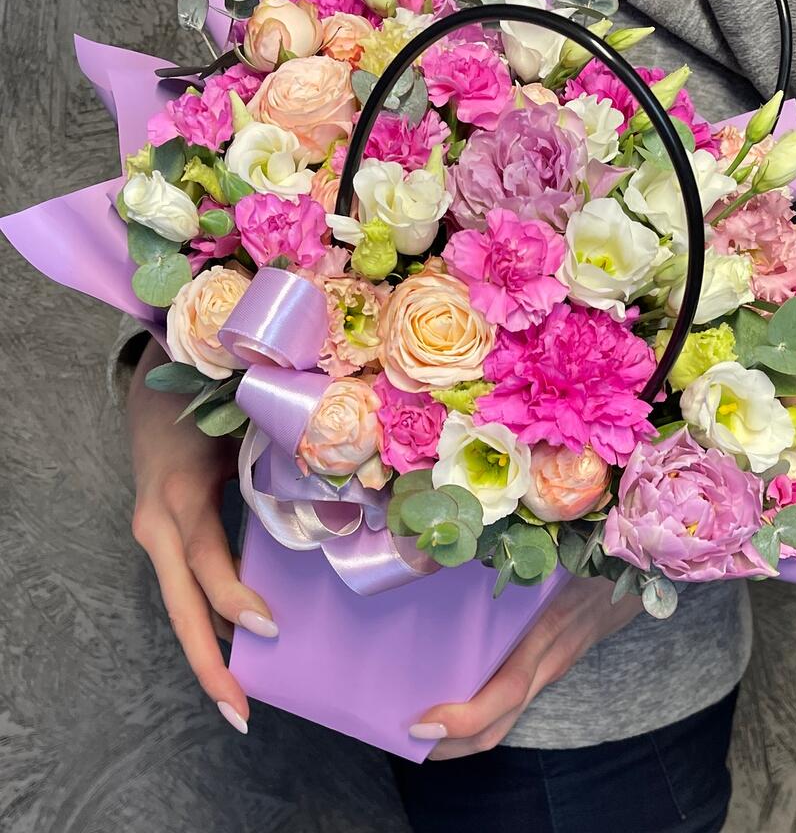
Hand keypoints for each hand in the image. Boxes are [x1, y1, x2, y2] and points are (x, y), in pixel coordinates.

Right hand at [127, 338, 275, 733]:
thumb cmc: (205, 401)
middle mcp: (158, 527)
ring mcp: (155, 535)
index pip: (205, 564)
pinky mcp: (164, 536)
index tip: (272, 628)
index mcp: (180, 501)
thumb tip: (344, 498)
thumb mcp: (237, 429)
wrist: (151, 382)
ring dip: (208, 649)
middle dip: (209, 664)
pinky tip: (242, 640)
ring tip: (242, 696)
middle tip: (241, 712)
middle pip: (180, 608)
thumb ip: (277, 462)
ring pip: (179, 605)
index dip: (235, 598)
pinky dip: (210, 616)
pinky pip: (184, 586)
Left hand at [411, 575, 641, 759]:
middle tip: (407, 738)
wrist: (639, 569)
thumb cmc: (589, 553)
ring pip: (506, 718)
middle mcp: (549, 660)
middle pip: (499, 723)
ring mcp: (553, 665)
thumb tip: (443, 552)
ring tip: (422, 727)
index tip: (422, 723)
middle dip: (451, 743)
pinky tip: (457, 694)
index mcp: (546, 632)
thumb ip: (511, 560)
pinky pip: (514, 696)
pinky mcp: (553, 662)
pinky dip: (483, 710)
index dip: (464, 718)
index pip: (505, 693)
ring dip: (464, 733)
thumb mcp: (553, 555)